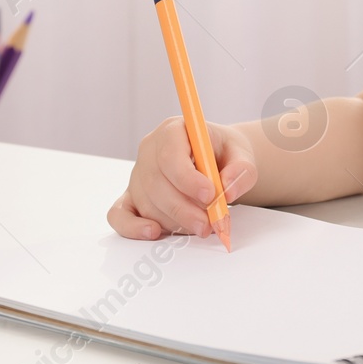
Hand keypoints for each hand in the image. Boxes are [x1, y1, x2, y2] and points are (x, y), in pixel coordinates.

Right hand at [107, 116, 258, 239]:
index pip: (169, 155)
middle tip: (209, 224)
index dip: (188, 179)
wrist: (216, 161)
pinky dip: (133, 228)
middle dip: (184, 209)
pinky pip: (120, 215)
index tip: (211, 195)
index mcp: (172, 131)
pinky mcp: (132, 197)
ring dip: (175, 221)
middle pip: (156, 184)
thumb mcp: (242, 155)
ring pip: (148, 203)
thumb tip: (227, 190)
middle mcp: (149, 151)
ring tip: (202, 225)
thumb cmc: (224, 154)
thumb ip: (241, 170)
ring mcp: (138, 175)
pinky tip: (155, 232)